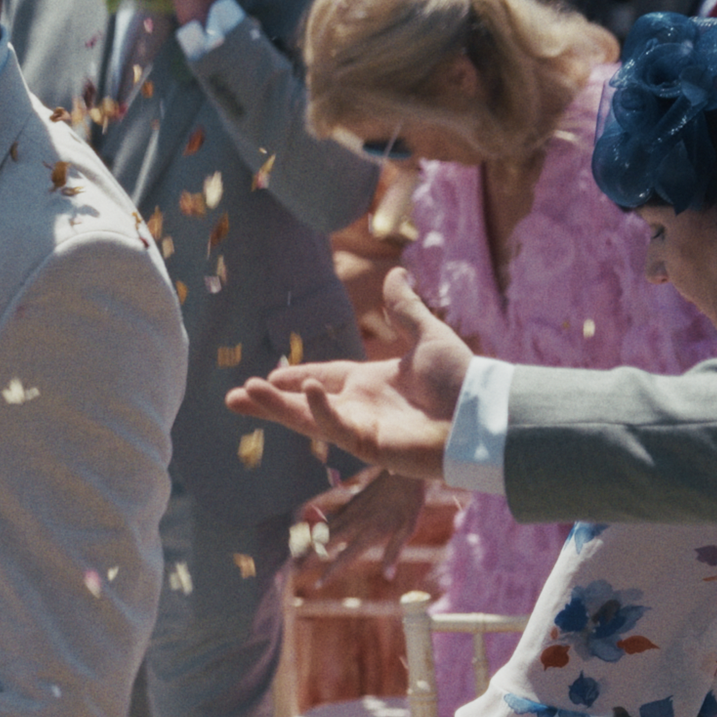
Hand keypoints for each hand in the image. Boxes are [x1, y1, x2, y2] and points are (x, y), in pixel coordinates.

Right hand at [225, 270, 472, 479]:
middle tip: (233, 398)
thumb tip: (397, 273)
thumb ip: (405, 308)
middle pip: (302, 404)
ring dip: (275, 408)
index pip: (322, 378)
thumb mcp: (428, 334)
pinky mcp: (369, 444)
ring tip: (242, 396)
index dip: (295, 378)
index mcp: (370, 383)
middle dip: (268, 401)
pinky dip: (320, 410)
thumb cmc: (462, 379)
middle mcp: (359, 407)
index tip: (268, 376)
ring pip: (307, 417)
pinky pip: (336, 426)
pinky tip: (307, 392)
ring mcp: (361, 427)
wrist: (483, 413)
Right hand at [305, 470, 429, 584]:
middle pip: (326, 543)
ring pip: (326, 529)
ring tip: (300, 553)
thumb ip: (394, 552)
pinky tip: (319, 532)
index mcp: (369, 533)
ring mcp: (351, 511)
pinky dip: (323, 527)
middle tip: (296, 569)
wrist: (402, 471)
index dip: (331, 572)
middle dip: (310, 557)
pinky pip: (333, 518)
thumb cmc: (410, 502)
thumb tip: (388, 576)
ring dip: (312, 542)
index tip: (318, 584)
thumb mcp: (408, 529)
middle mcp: (355, 524)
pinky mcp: (351, 502)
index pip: (344, 557)